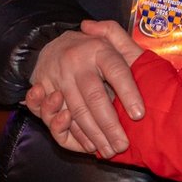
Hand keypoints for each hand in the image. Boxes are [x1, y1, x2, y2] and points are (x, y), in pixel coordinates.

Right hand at [24, 27, 145, 157]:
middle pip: (95, 97)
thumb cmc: (90, 48)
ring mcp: (58, 77)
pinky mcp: (42, 89)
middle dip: (110, 124)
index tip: (139, 114)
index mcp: (98, 49)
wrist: (51, 45)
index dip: (128, 92)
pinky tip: (88, 145)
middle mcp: (76, 62)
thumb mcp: (107, 37)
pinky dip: (73, 134)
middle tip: (123, 145)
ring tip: (109, 150)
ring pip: (76, 111)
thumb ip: (115, 33)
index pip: (116, 71)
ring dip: (94, 135)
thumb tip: (105, 30)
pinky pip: (56, 116)